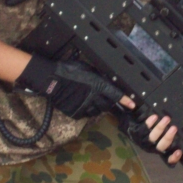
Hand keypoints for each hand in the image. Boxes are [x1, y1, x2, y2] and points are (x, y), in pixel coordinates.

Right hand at [16, 55, 133, 118]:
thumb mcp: (87, 68)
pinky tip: (81, 102)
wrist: (50, 79)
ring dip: (98, 106)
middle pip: (107, 105)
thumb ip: (97, 75)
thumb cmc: (67, 70)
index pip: (116, 95)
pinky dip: (86, 110)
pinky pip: (85, 114)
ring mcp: (84, 106)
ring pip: (97, 111)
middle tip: (103, 97)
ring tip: (90, 99)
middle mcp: (93, 97)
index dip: (125, 100)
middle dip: (108, 102)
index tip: (132, 105)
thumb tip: (104, 78)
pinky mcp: (75, 112)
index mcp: (97, 85)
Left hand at [144, 114, 182, 164]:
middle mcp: (154, 148)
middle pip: (161, 146)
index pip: (169, 160)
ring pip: (152, 137)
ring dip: (160, 127)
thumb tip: (180, 147)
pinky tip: (155, 117)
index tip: (179, 151)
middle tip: (174, 128)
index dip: (174, 158)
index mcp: (161, 152)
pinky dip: (149, 123)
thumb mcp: (165, 142)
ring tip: (167, 118)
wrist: (136, 132)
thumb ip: (172, 146)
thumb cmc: (156, 137)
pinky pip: (144, 128)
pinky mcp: (139, 133)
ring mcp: (146, 141)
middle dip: (168, 137)